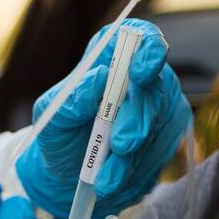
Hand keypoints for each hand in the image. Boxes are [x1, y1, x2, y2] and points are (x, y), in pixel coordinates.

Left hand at [15, 18, 191, 218]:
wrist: (67, 176)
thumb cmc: (60, 133)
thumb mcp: (52, 115)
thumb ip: (72, 98)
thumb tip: (98, 78)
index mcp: (111, 57)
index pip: (141, 37)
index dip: (149, 49)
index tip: (140, 72)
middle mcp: (141, 78)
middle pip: (155, 87)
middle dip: (138, 119)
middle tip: (120, 145)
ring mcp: (159, 109)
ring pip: (159, 126)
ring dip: (133, 155)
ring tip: (106, 179)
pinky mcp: (166, 140)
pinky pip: (160, 154)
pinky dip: (135, 171)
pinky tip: (113, 181)